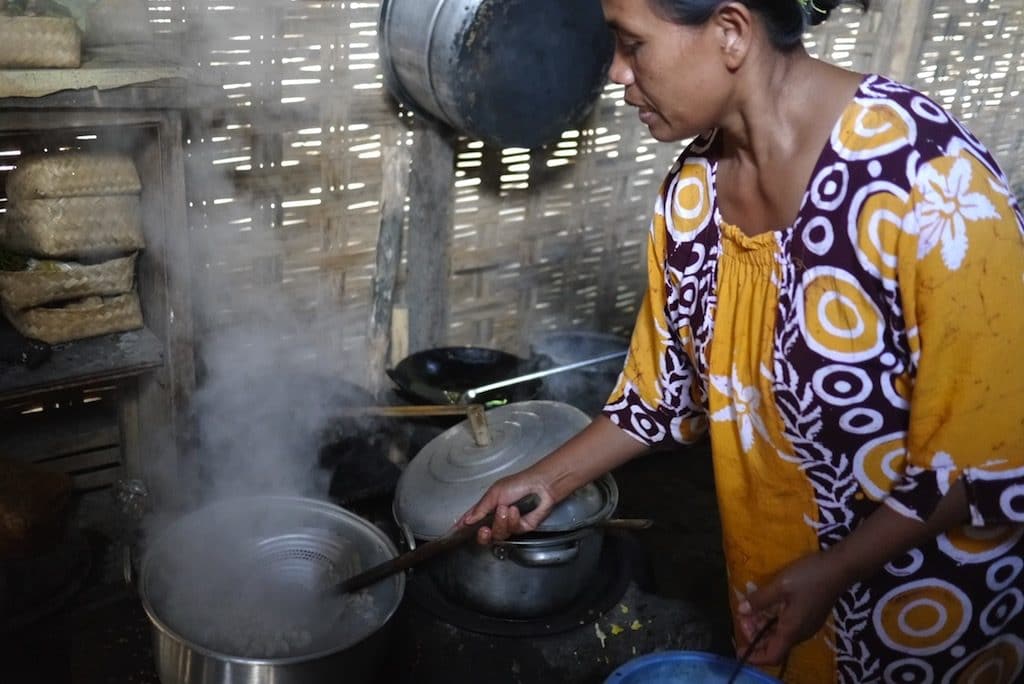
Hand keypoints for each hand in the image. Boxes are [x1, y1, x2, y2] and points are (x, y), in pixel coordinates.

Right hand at [461, 470, 556, 543]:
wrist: (540, 487)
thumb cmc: (518, 484)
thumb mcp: (494, 493)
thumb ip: (480, 508)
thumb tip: (467, 520)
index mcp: (487, 507)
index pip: (472, 519)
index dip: (463, 527)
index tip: (455, 532)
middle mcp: (496, 518)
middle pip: (484, 535)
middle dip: (483, 535)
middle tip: (484, 529)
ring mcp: (508, 524)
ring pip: (498, 535)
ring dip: (501, 522)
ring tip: (506, 509)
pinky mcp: (521, 529)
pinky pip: (512, 531)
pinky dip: (513, 520)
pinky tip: (516, 511)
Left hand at [737, 549, 853, 665]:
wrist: (840, 568)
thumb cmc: (809, 577)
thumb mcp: (780, 586)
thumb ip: (760, 599)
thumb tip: (741, 611)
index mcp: (792, 630)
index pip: (772, 655)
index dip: (754, 656)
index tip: (740, 648)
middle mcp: (800, 633)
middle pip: (774, 645)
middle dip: (755, 636)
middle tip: (742, 617)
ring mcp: (807, 625)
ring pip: (781, 634)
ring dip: (764, 626)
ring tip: (750, 610)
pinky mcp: (810, 616)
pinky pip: (788, 626)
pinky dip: (773, 621)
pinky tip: (767, 606)